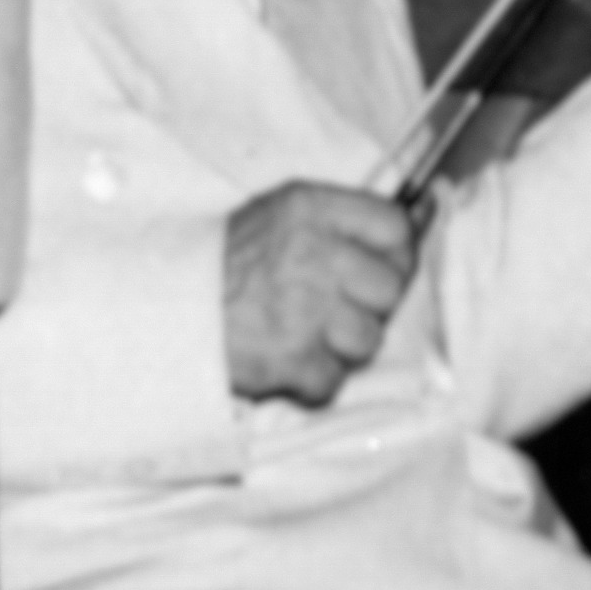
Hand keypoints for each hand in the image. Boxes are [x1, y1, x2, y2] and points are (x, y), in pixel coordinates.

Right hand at [222, 178, 422, 408]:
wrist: (162, 311)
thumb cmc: (227, 264)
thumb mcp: (282, 216)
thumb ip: (351, 217)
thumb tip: (428, 210)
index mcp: (309, 208)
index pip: (394, 227)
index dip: (394, 255)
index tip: (375, 269)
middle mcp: (311, 253)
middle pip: (390, 288)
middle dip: (368, 306)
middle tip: (331, 309)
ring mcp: (303, 309)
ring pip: (369, 340)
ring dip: (341, 347)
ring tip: (303, 335)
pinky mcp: (290, 360)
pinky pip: (333, 380)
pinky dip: (311, 381)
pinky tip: (285, 361)